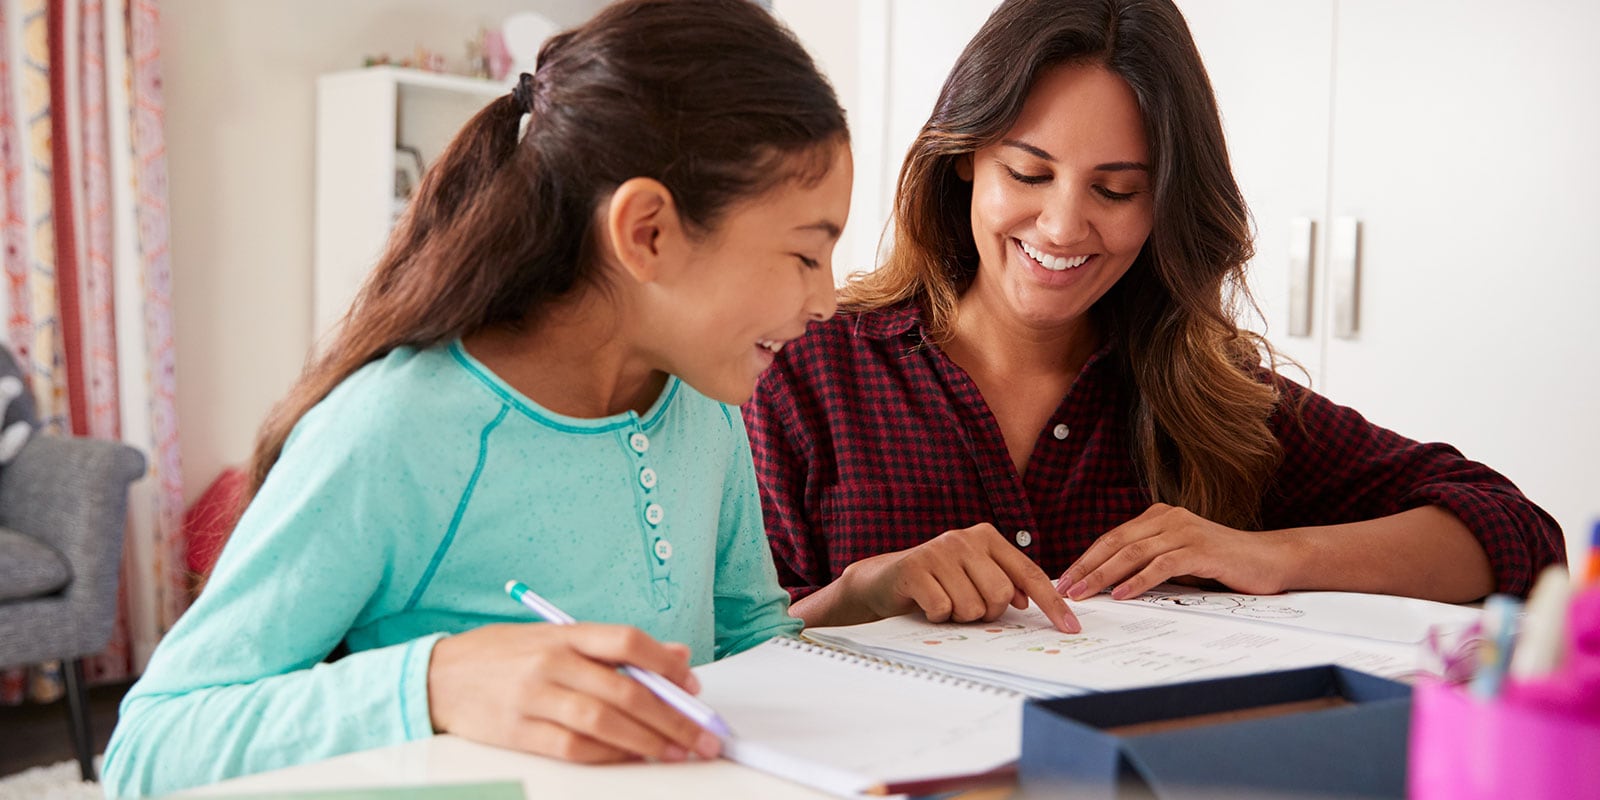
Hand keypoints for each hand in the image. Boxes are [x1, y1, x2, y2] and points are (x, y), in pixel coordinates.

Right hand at [426, 623, 720, 763]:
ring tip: (676, 752)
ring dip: (648, 742)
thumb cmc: (502, 656)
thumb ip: (612, 647)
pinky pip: (574, 748)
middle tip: (701, 735)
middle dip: (672, 717)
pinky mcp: (518, 732)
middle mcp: (551, 662)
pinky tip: (631, 758)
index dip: (667, 665)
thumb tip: (674, 656)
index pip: (627, 642)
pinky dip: (608, 755)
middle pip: (625, 691)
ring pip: (604, 723)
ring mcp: (533, 698)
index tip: (693, 687)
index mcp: (564, 633)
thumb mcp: (554, 637)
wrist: (436, 677)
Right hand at [840, 523, 1079, 632]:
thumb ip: (1003, 582)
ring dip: (958, 616)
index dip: (1052, 604)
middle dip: (986, 612)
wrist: (883, 580)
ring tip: (944, 602)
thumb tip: (1026, 601)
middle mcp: (965, 538)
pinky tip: (925, 604)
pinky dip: (936, 617)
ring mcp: (939, 551)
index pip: (1030, 573)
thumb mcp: (973, 576)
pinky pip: (943, 609)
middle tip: (965, 606)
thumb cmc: (937, 581)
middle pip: (1001, 595)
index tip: (1071, 628)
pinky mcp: (915, 568)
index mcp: (987, 537)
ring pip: (972, 607)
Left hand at [1056, 503, 1295, 600]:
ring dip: (1104, 575)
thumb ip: (1149, 562)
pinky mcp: (1200, 549)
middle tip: (1065, 588)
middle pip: (1116, 542)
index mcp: (1158, 517)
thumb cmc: (1221, 563)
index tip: (1065, 579)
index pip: (1112, 538)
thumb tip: (1110, 583)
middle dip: (1087, 567)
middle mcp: (1168, 518)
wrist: (1269, 560)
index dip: (1086, 558)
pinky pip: (1162, 565)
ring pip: (1133, 552)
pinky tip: (1121, 594)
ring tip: (1085, 593)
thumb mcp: (1178, 559)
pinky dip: (1138, 580)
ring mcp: (1184, 530)